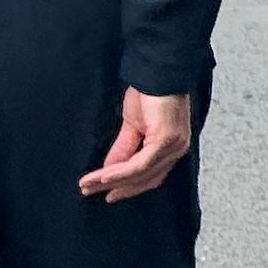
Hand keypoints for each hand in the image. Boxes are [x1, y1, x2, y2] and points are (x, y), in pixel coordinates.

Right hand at [79, 89, 193, 200]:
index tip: (108, 194)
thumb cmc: (149, 94)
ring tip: (89, 185)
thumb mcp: (133, 126)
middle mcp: (177, 149)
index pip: (151, 176)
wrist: (156, 72)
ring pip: (141, 173)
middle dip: (118, 188)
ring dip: (112, 181)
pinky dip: (119, 172)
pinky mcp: (165, 140)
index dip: (129, 187)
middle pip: (147, 179)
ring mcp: (174, 146)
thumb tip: (109, 170)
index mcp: (173, 147)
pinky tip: (102, 176)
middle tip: (91, 192)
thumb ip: (124, 149)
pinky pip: (140, 164)